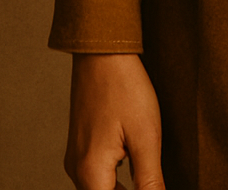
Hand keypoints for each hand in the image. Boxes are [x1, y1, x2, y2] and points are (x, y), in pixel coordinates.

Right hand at [65, 53, 165, 189]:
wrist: (103, 52)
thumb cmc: (125, 88)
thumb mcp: (146, 137)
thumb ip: (150, 180)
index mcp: (90, 173)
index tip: (151, 184)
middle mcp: (77, 169)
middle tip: (151, 181)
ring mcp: (76, 156)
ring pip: (100, 188)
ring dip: (122, 189)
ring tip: (147, 177)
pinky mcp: (80, 145)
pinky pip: (96, 174)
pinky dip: (114, 179)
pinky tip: (133, 168)